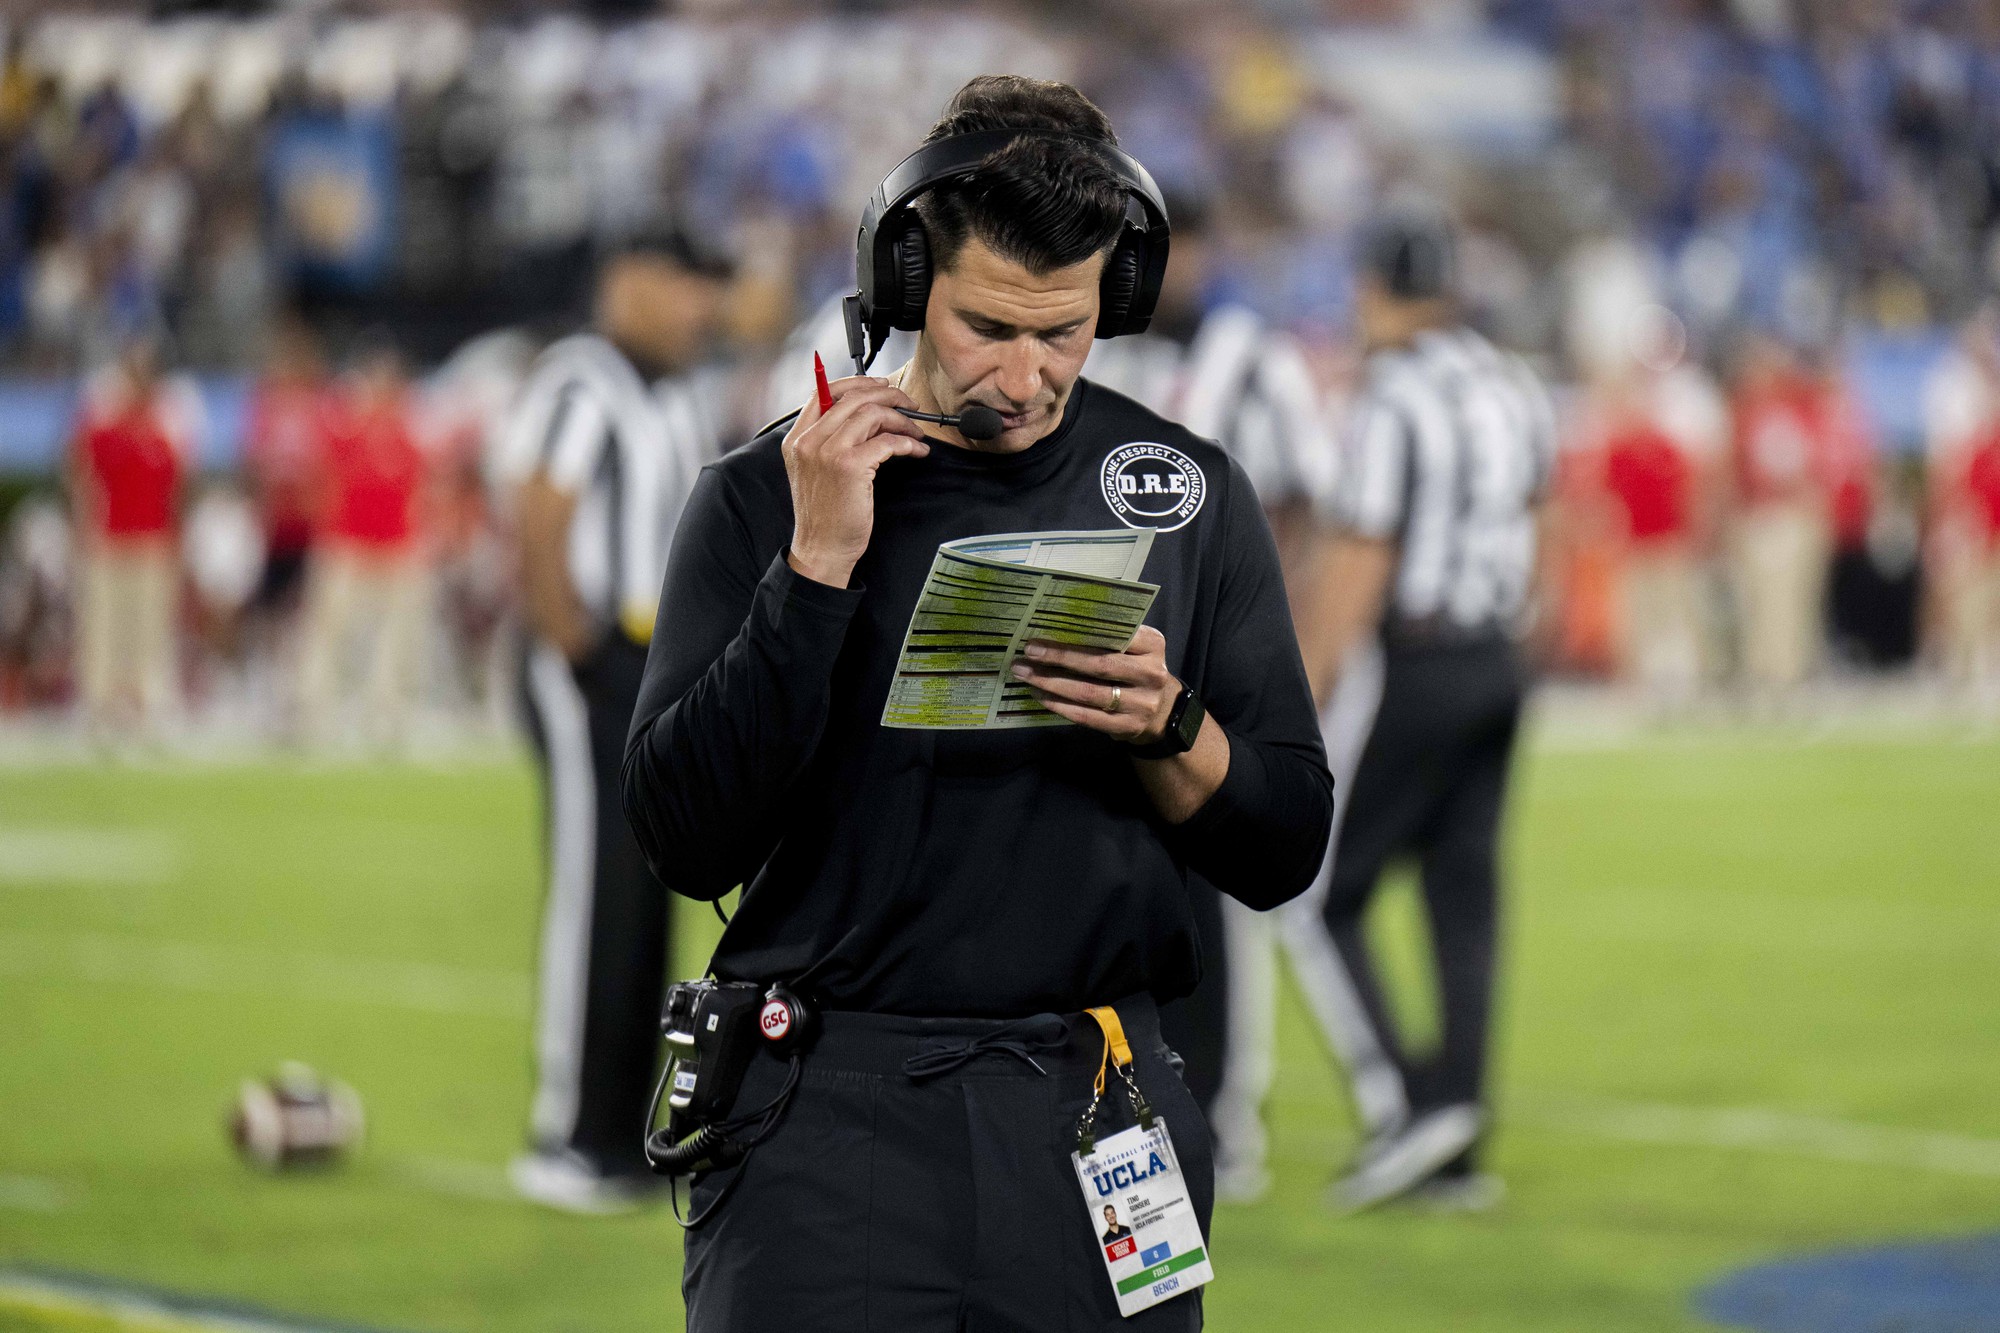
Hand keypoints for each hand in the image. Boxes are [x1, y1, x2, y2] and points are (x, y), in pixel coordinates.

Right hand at [783, 376, 928, 587]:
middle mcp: (808, 440)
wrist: (822, 549)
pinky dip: (907, 442)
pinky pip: (886, 441)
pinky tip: (916, 450)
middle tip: (909, 404)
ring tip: (915, 432)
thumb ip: (830, 440)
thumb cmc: (825, 514)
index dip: (858, 382)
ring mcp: (827, 452)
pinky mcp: (849, 467)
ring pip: (871, 413)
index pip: (824, 390)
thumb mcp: (816, 470)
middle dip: (888, 395)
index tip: (882, 386)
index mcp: (797, 438)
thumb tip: (868, 413)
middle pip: (853, 397)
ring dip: (901, 419)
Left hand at [1009, 625, 1178, 744]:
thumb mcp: (1135, 648)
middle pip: (1099, 664)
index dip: (1075, 638)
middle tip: (1028, 654)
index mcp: (1152, 645)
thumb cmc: (1137, 670)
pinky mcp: (1127, 726)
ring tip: (1027, 675)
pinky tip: (1041, 696)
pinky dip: (1060, 706)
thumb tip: (1058, 629)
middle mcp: (1150, 673)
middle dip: (1059, 658)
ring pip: (1089, 693)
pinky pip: (1087, 716)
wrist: (1163, 711)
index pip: (1114, 635)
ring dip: (1053, 683)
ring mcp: (1140, 703)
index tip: (1043, 635)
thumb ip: (1109, 637)